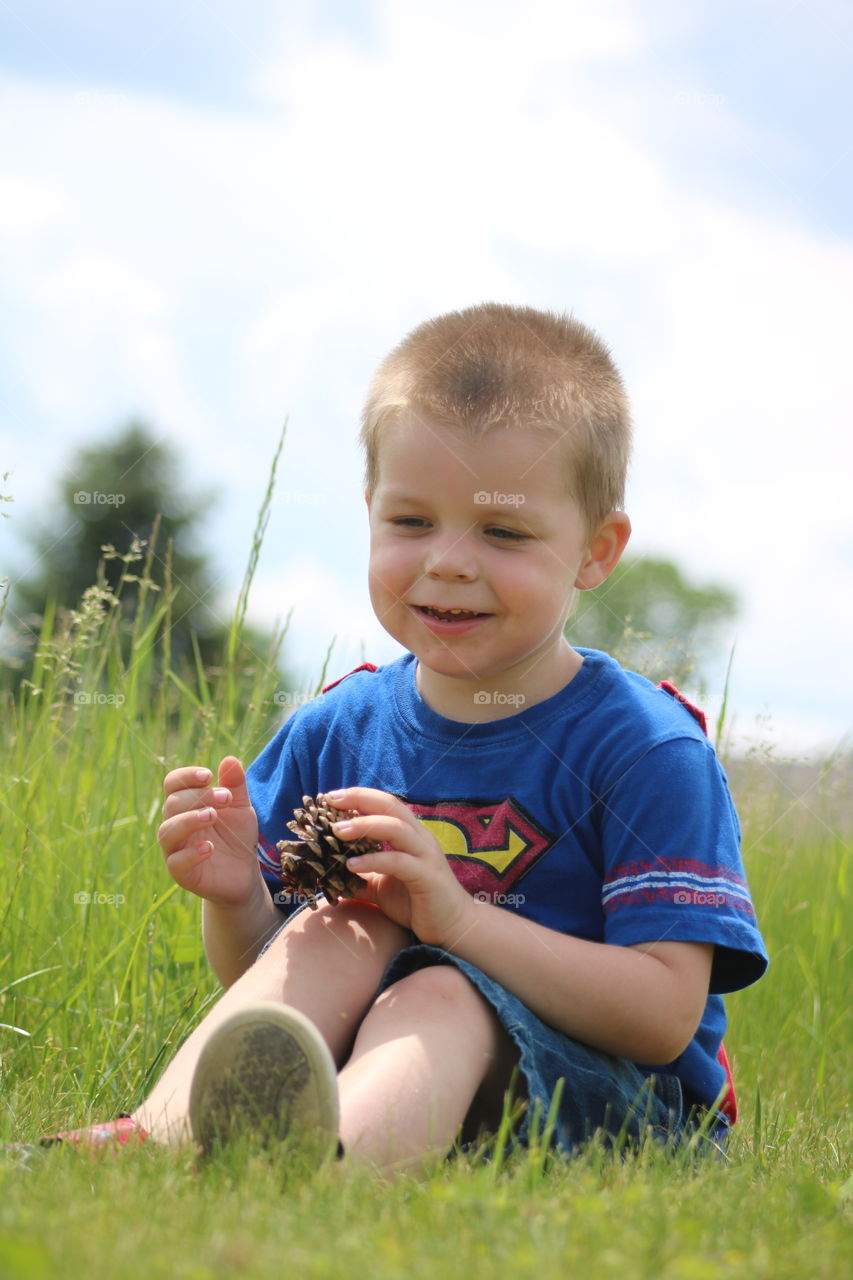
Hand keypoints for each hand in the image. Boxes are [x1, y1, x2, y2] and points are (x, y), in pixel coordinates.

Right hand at [158, 756, 260, 905]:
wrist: (245, 872)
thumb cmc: (237, 836)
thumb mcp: (242, 808)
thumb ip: (236, 785)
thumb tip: (230, 760)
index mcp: (186, 806)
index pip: (172, 784)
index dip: (186, 776)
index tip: (208, 775)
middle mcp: (176, 825)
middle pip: (172, 804)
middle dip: (199, 796)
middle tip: (225, 798)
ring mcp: (176, 850)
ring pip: (167, 831)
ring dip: (189, 820)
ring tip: (212, 816)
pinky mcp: (182, 874)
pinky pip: (176, 862)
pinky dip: (191, 853)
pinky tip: (209, 848)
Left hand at [323, 787, 473, 947]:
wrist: (453, 927)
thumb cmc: (417, 903)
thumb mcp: (381, 887)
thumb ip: (360, 878)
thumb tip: (330, 876)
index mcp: (410, 835)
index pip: (385, 804)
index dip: (359, 796)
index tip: (330, 797)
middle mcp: (419, 838)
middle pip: (390, 806)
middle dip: (359, 799)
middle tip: (331, 800)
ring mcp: (426, 855)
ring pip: (396, 828)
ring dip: (364, 825)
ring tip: (337, 831)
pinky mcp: (428, 876)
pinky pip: (398, 862)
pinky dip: (374, 860)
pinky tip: (352, 865)